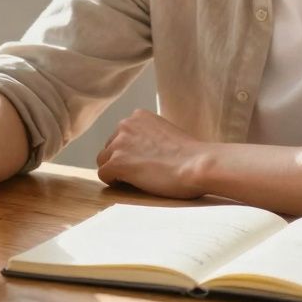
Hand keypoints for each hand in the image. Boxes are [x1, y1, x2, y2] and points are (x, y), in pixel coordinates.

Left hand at [95, 109, 212, 199]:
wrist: (198, 165)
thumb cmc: (191, 155)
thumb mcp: (165, 133)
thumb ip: (148, 136)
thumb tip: (137, 151)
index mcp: (138, 116)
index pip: (120, 135)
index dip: (130, 152)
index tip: (144, 161)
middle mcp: (125, 125)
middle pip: (110, 147)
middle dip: (121, 160)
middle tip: (141, 173)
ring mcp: (119, 143)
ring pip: (104, 161)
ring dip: (117, 172)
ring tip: (138, 180)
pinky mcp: (117, 162)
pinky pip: (104, 175)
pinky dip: (114, 182)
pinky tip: (131, 185)